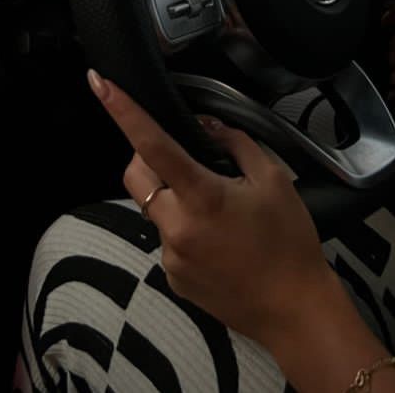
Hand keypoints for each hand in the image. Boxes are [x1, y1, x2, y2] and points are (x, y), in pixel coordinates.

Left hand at [86, 69, 336, 351]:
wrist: (295, 311)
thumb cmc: (289, 240)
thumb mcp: (273, 179)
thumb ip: (235, 144)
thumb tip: (205, 126)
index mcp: (202, 197)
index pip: (152, 145)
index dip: (123, 112)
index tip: (99, 83)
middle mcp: (176, 228)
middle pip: (136, 176)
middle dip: (148, 158)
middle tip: (185, 159)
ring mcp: (171, 258)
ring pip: (154, 208)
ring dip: (173, 197)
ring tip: (218, 211)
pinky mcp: (173, 279)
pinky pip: (167, 239)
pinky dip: (184, 228)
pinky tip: (218, 241)